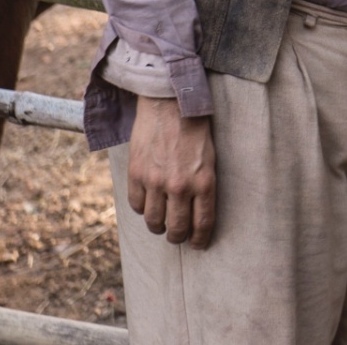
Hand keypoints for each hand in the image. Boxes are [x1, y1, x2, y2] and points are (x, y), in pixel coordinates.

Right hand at [126, 95, 216, 247]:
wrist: (170, 102)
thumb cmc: (196, 129)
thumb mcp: (210, 158)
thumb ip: (203, 185)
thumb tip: (197, 214)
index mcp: (204, 182)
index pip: (202, 224)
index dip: (200, 239)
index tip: (197, 244)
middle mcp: (180, 186)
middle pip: (176, 229)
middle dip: (178, 237)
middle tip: (177, 236)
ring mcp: (156, 181)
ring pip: (153, 221)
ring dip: (158, 226)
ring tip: (161, 222)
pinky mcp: (136, 173)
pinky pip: (136, 205)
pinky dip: (141, 208)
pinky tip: (147, 203)